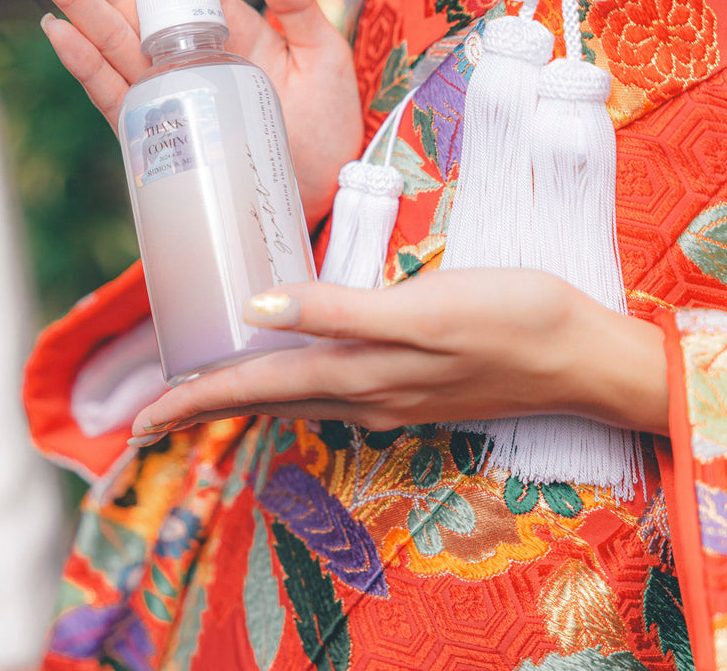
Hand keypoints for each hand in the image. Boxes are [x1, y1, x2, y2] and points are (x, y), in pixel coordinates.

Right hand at [12, 0, 361, 226]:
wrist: (326, 193)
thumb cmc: (327, 124)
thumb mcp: (323, 53)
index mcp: (219, 18)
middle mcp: (182, 48)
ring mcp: (165, 88)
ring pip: (105, 32)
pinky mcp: (160, 131)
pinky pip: (114, 93)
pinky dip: (86, 64)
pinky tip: (60, 30)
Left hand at [128, 269, 669, 440]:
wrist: (585, 358)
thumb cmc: (511, 318)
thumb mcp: (425, 308)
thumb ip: (340, 310)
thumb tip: (257, 311)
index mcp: (357, 376)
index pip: (256, 391)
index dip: (195, 401)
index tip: (140, 418)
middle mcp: (364, 397)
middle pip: (266, 406)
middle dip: (206, 409)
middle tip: (152, 415)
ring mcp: (390, 399)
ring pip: (295, 405)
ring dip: (244, 403)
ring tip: (204, 398)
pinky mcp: (414, 390)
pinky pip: (329, 397)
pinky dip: (290, 392)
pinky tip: (290, 378)